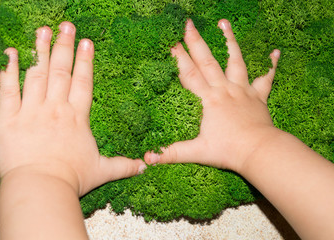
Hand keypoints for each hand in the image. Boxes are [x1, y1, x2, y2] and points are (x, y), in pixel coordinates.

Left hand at [0, 22, 145, 196]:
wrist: (41, 188)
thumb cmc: (71, 179)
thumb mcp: (101, 171)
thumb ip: (123, 165)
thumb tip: (145, 167)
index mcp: (76, 118)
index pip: (83, 82)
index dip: (85, 61)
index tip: (87, 42)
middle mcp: (55, 109)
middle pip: (60, 71)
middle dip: (64, 46)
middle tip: (66, 26)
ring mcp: (32, 112)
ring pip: (36, 75)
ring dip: (40, 51)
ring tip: (43, 30)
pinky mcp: (9, 120)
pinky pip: (9, 91)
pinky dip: (9, 72)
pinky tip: (11, 54)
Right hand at [144, 19, 280, 172]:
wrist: (259, 152)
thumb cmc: (229, 151)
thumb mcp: (197, 152)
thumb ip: (172, 153)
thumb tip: (148, 158)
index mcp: (210, 100)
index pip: (190, 75)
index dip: (180, 59)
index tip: (172, 43)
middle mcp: (225, 90)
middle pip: (208, 61)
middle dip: (197, 42)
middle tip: (189, 24)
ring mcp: (243, 91)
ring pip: (236, 61)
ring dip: (230, 41)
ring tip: (224, 23)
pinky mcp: (258, 97)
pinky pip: (266, 78)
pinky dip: (271, 65)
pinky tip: (275, 53)